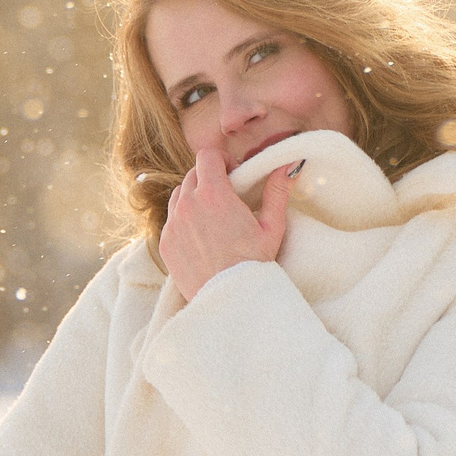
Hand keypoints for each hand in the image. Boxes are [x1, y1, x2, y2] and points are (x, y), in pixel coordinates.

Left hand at [159, 141, 296, 300]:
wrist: (230, 299)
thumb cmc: (254, 264)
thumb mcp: (272, 227)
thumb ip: (276, 191)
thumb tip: (289, 164)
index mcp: (213, 194)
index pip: (206, 156)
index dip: (221, 159)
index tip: (232, 171)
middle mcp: (188, 204)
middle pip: (192, 174)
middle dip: (209, 177)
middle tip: (226, 193)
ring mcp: (173, 224)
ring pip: (179, 194)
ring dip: (194, 196)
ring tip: (212, 214)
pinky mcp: (166, 243)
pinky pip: (171, 219)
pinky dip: (184, 219)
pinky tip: (202, 235)